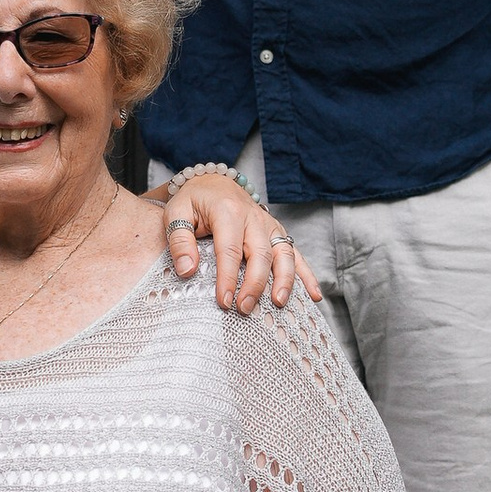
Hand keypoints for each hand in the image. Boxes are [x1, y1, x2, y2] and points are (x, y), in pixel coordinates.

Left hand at [160, 174, 321, 313]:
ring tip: (279, 303)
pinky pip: (295, 254)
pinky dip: (306, 275)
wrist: (213, 183)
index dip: (228, 278)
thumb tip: (187, 271)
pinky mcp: (277, 233)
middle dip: (255, 284)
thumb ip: (179, 241)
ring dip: (284, 280)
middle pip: (260, 254)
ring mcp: (269, 225)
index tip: (224, 301)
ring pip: (284, 254)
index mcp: (228, 212)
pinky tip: (313, 295)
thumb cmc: (193, 201)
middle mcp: (253, 218)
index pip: (229, 250)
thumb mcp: (176, 213)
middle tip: (245, 308)